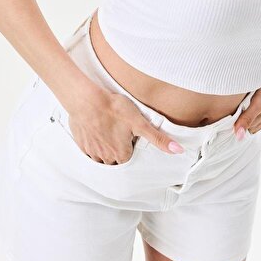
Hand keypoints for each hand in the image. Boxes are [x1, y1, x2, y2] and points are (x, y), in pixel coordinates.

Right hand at [67, 89, 184, 164]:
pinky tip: (96, 131)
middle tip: (119, 132)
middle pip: (115, 160)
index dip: (131, 146)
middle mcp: (106, 158)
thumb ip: (158, 138)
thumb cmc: (113, 109)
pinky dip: (93, 143)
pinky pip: (89, 150)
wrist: (86, 100)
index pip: (130, 159)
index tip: (130, 136)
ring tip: (108, 130)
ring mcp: (92, 152)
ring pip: (101, 156)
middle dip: (118, 150)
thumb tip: (178, 150)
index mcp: (122, 155)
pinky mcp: (81, 144)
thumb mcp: (140, 122)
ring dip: (105, 148)